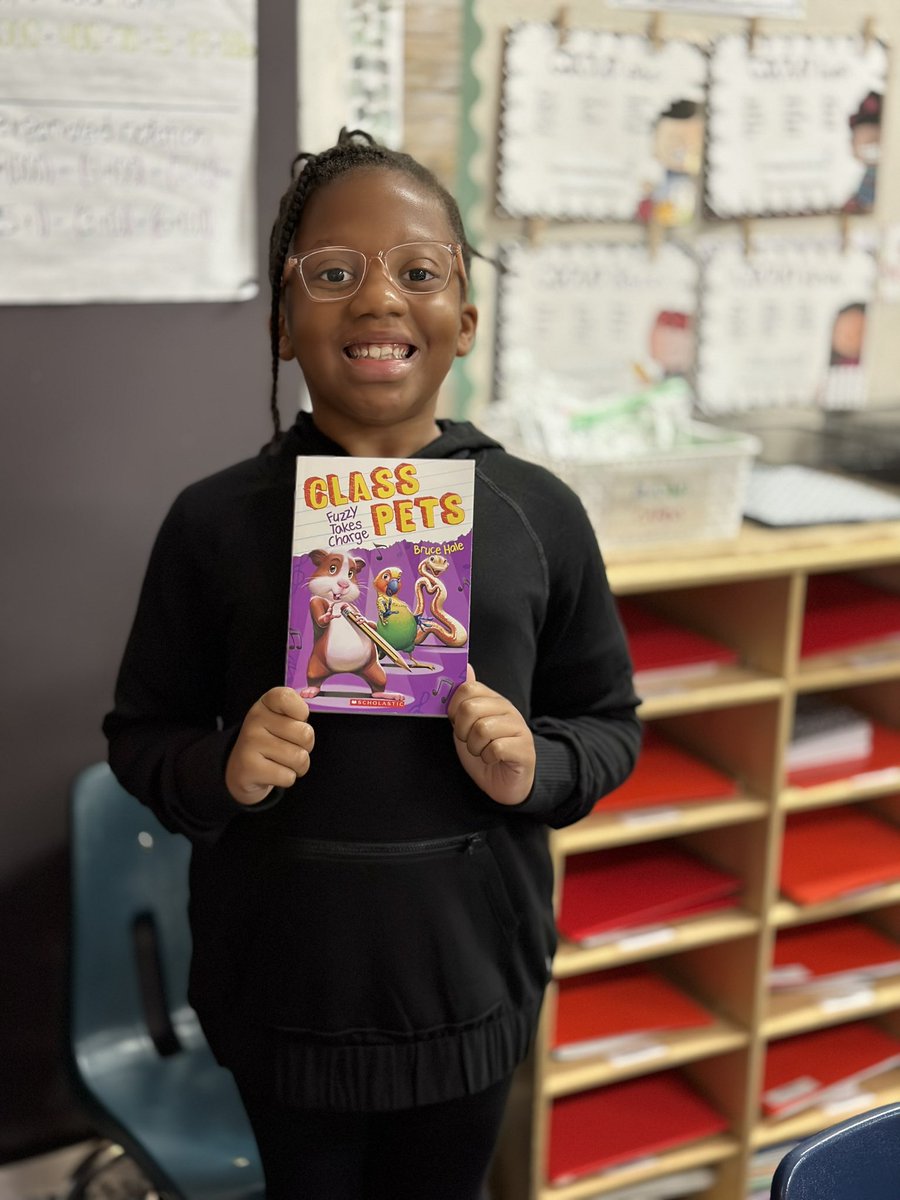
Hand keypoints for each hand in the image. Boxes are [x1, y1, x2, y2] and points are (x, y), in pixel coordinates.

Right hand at [225, 687, 313, 805]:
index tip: (295, 720)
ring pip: (299, 758)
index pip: (287, 697)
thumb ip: (298, 712)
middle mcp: (255, 719)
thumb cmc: (272, 741)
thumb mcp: (283, 719)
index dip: (301, 712)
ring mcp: (250, 742)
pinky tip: (273, 773)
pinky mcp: (249, 768)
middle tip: (290, 747)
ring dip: (298, 766)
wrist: (242, 769)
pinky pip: (288, 777)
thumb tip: (307, 716)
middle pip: (305, 734)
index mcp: (266, 703)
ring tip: (282, 762)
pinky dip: (287, 778)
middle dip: (306, 747)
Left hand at [447, 665, 535, 806]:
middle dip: (462, 730)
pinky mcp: (524, 749)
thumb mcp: (467, 723)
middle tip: (468, 740)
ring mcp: (519, 728)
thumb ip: (464, 698)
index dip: (453, 708)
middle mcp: (507, 709)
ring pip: (481, 729)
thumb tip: (466, 665)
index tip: (456, 723)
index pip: (466, 688)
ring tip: (481, 751)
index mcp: (492, 699)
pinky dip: (487, 757)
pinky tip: (493, 759)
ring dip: (474, 747)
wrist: (504, 782)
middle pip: (470, 709)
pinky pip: (496, 748)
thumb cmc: (484, 750)